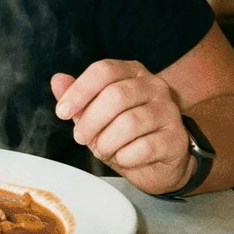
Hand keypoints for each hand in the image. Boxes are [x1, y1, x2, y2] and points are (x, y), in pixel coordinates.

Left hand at [51, 60, 192, 193]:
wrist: (158, 163)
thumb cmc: (124, 134)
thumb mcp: (95, 114)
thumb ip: (77, 97)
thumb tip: (58, 80)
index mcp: (132, 72)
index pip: (104, 70)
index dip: (79, 91)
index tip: (62, 112)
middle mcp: (154, 86)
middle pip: (115, 96)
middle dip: (90, 121)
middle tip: (81, 137)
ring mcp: (169, 111)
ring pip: (129, 123)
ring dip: (107, 142)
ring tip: (104, 149)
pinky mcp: (176, 138)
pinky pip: (144, 147)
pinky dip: (125, 157)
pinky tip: (124, 158)